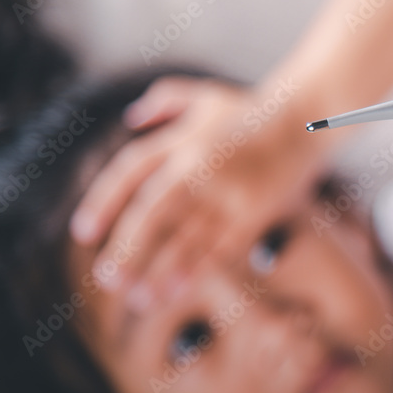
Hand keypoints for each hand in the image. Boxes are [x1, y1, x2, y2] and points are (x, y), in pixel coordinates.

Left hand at [70, 76, 322, 309]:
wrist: (309, 118)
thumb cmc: (256, 109)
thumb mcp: (207, 94)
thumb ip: (166, 100)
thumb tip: (131, 118)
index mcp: (182, 139)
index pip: (130, 172)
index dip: (103, 203)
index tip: (84, 234)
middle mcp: (200, 165)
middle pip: (153, 211)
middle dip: (128, 247)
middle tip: (108, 280)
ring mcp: (229, 191)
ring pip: (187, 237)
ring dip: (161, 270)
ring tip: (140, 298)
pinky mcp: (255, 210)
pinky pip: (222, 245)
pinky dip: (198, 268)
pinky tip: (178, 289)